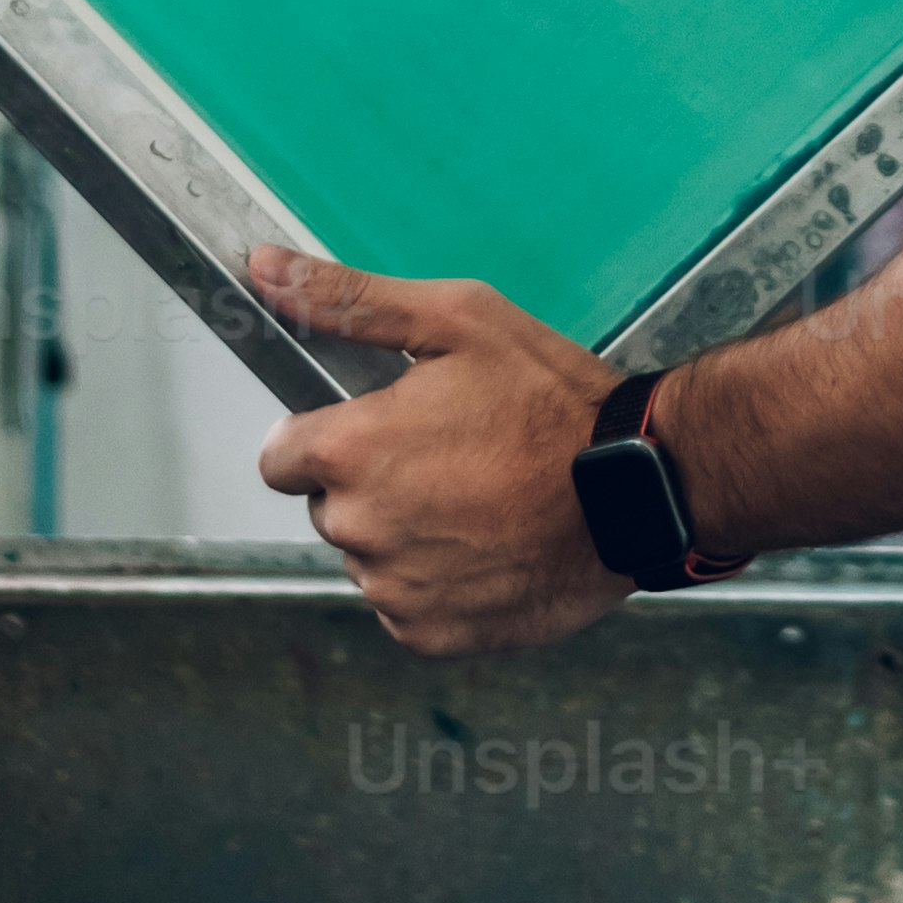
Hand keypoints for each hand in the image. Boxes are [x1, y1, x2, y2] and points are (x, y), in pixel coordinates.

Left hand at [248, 252, 626, 655]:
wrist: (638, 487)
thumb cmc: (553, 400)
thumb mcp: (458, 321)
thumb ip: (349, 299)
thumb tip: (264, 269)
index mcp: (350, 451)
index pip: (280, 456)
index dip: (326, 436)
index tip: (378, 428)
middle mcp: (358, 529)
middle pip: (328, 506)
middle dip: (371, 482)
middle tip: (449, 455)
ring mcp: (393, 589)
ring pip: (369, 556)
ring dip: (404, 532)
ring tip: (478, 500)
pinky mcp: (428, 633)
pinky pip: (404, 604)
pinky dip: (435, 580)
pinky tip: (487, 544)